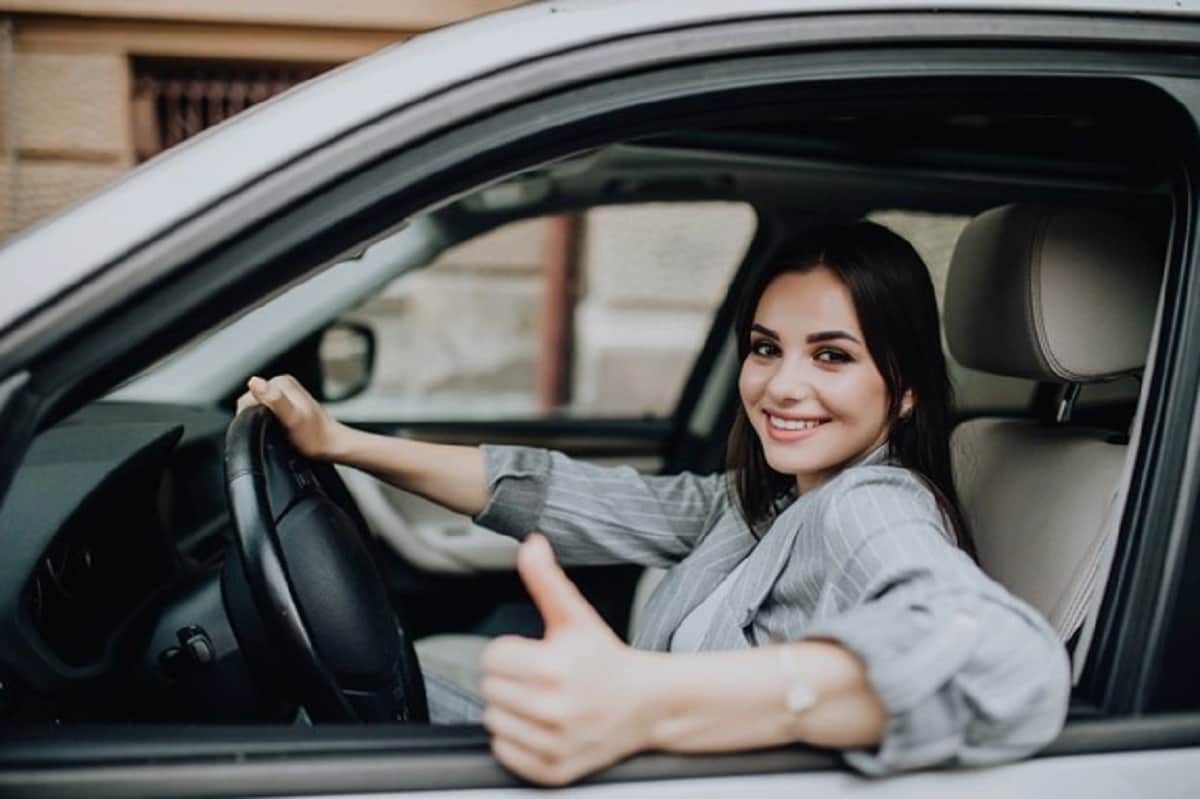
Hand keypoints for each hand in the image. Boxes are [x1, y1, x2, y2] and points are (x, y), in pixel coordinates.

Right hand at [235, 374, 346, 460]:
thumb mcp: (292, 418)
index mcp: (281, 382)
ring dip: (261, 421)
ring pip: (258, 408)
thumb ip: (274, 399)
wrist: (333, 445)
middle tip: (272, 432)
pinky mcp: (286, 405)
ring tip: (277, 431)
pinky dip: (267, 423)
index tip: (263, 428)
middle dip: (256, 418)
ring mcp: (285, 395)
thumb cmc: (315, 436)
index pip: (248, 396)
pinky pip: (266, 412)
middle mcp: (283, 385)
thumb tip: (254, 381)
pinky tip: (278, 430)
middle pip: (252, 402)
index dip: (250, 415)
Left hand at [480, 534, 655, 785]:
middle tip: (541, 678)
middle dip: (511, 680)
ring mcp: (554, 743)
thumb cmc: (606, 658)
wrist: (647, 704)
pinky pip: (505, 752)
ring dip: (511, 710)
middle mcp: (553, 709)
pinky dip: (517, 741)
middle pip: (490, 690)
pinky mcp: (553, 770)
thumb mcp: (576, 615)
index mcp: (554, 668)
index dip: (510, 652)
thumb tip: (530, 543)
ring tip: (542, 700)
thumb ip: (547, 579)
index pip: (491, 659)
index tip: (535, 654)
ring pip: (494, 721)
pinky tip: (543, 726)